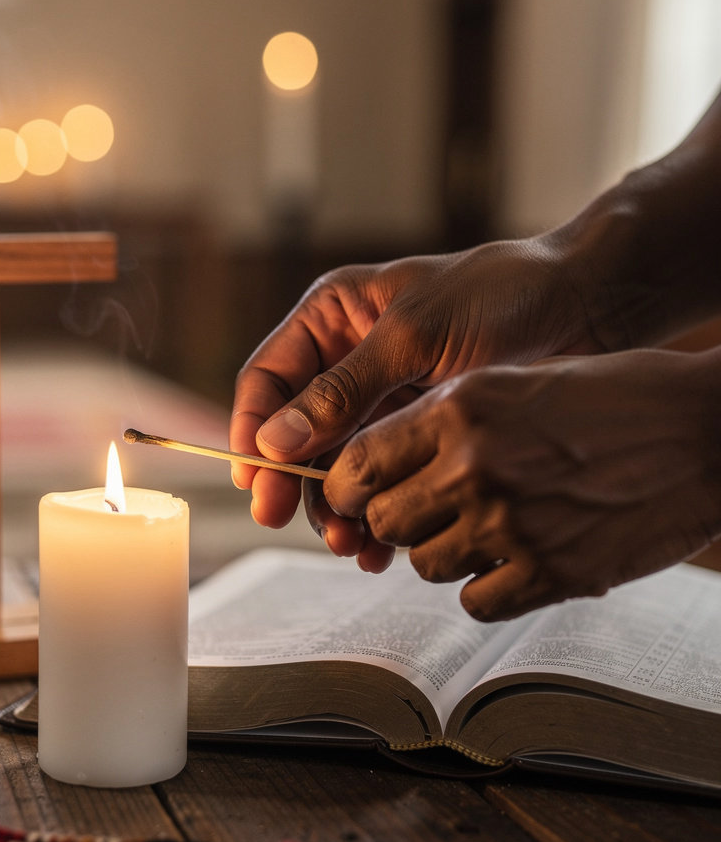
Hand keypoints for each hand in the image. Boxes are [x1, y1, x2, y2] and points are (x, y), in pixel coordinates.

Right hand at [231, 237, 595, 539]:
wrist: (587, 306)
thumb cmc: (501, 296)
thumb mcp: (413, 338)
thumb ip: (343, 391)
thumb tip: (274, 441)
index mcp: (333, 317)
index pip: (268, 379)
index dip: (252, 430)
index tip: (254, 480)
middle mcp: (347, 360)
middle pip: (293, 431)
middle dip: (288, 478)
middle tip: (280, 520)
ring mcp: (381, 400)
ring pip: (334, 463)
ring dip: (333, 505)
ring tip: (348, 544)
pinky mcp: (415, 432)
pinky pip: (379, 479)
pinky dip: (374, 511)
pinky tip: (379, 545)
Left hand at [317, 349, 720, 619]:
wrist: (703, 430)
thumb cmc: (607, 397)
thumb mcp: (510, 383)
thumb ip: (438, 421)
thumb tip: (372, 463)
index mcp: (459, 410)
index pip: (357, 464)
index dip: (342, 487)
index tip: (348, 496)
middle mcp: (476, 466)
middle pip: (383, 522)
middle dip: (393, 521)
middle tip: (421, 513)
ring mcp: (513, 524)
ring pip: (424, 565)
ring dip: (441, 553)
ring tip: (479, 529)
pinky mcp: (553, 573)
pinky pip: (474, 602)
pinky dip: (484, 587)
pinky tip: (512, 559)